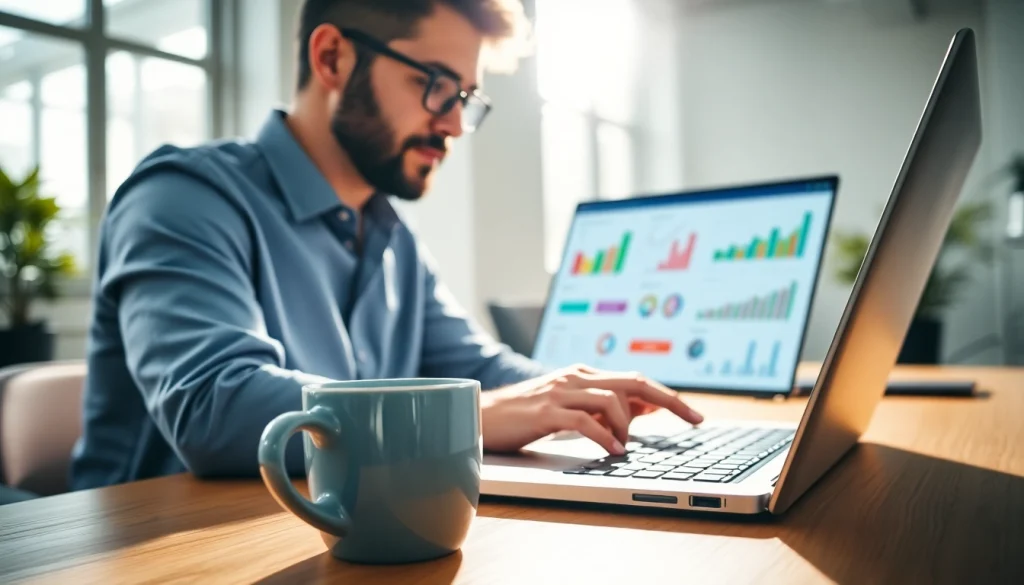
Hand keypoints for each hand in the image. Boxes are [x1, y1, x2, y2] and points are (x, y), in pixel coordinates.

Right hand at [480, 364, 702, 455]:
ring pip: (611, 400)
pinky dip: (603, 437)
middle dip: (670, 401)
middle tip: (694, 420)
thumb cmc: (524, 416)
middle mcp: (576, 377)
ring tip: (622, 447)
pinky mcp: (545, 410)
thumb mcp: (568, 407)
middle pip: (634, 382)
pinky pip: (584, 421)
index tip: (692, 414)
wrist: (479, 415)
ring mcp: (560, 391)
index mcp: (583, 374)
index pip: (635, 379)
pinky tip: (613, 452)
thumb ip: (599, 406)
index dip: (667, 396)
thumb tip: (642, 410)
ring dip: (626, 426)